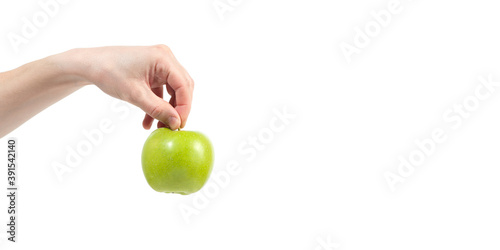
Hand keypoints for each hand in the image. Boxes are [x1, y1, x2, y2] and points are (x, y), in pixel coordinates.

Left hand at [70, 45, 193, 129]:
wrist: (90, 64)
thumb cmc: (109, 73)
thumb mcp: (135, 95)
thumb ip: (158, 109)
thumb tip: (176, 123)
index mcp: (163, 58)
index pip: (184, 85)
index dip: (184, 107)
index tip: (179, 125)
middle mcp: (165, 58)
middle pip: (182, 87)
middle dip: (178, 109)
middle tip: (172, 127)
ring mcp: (160, 63)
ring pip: (174, 90)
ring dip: (168, 109)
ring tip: (159, 127)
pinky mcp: (154, 70)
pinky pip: (163, 89)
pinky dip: (158, 104)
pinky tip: (148, 121)